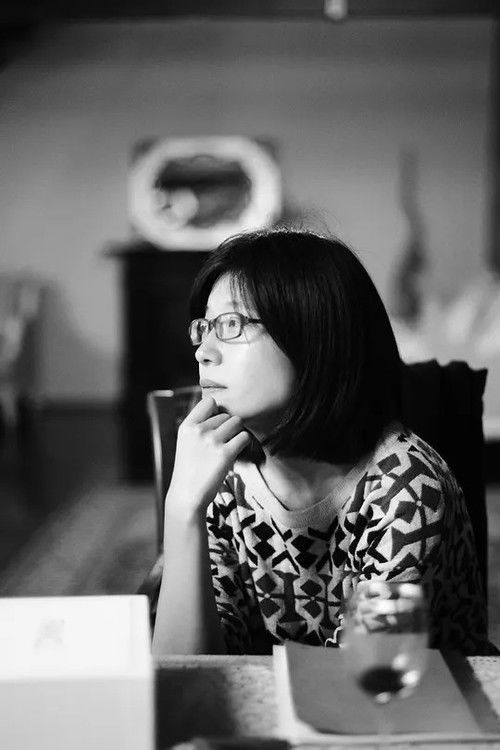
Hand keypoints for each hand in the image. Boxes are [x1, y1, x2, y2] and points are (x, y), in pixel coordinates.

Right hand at [166, 396, 250, 517]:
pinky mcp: (226, 453)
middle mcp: (199, 430)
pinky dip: (245, 443)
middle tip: (224, 442)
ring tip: (231, 445)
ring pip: (237, 423)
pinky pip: (245, 437)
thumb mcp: (185, 442)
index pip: (209, 401)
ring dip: (237, 433)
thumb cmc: (189, 469)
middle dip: (228, 426)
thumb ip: (198, 425)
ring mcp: (212, 441)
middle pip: (226, 414)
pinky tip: (237, 451)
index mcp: (187, 426)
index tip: (217, 423)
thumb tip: (219, 409)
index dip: (216, 410)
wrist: (187, 496)